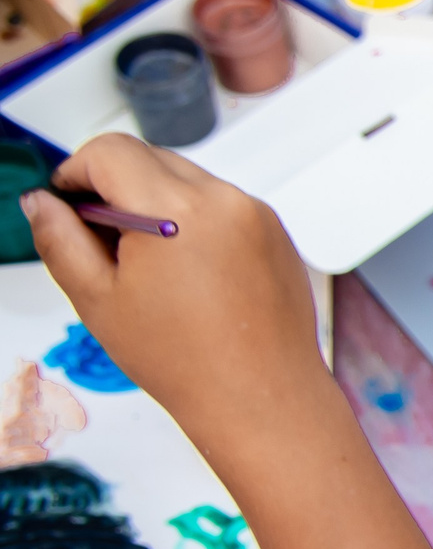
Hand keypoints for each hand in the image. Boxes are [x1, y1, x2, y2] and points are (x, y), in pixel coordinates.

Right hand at [23, 135, 330, 453]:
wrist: (262, 397)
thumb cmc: (187, 362)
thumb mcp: (99, 300)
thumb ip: (60, 239)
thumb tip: (42, 202)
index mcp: (178, 211)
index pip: (111, 151)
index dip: (76, 172)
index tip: (65, 201)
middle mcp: (225, 201)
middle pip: (150, 159)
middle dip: (115, 188)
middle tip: (100, 242)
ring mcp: (257, 214)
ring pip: (187, 180)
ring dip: (156, 204)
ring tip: (146, 267)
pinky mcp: (275, 231)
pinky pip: (222, 205)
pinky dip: (195, 221)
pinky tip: (185, 273)